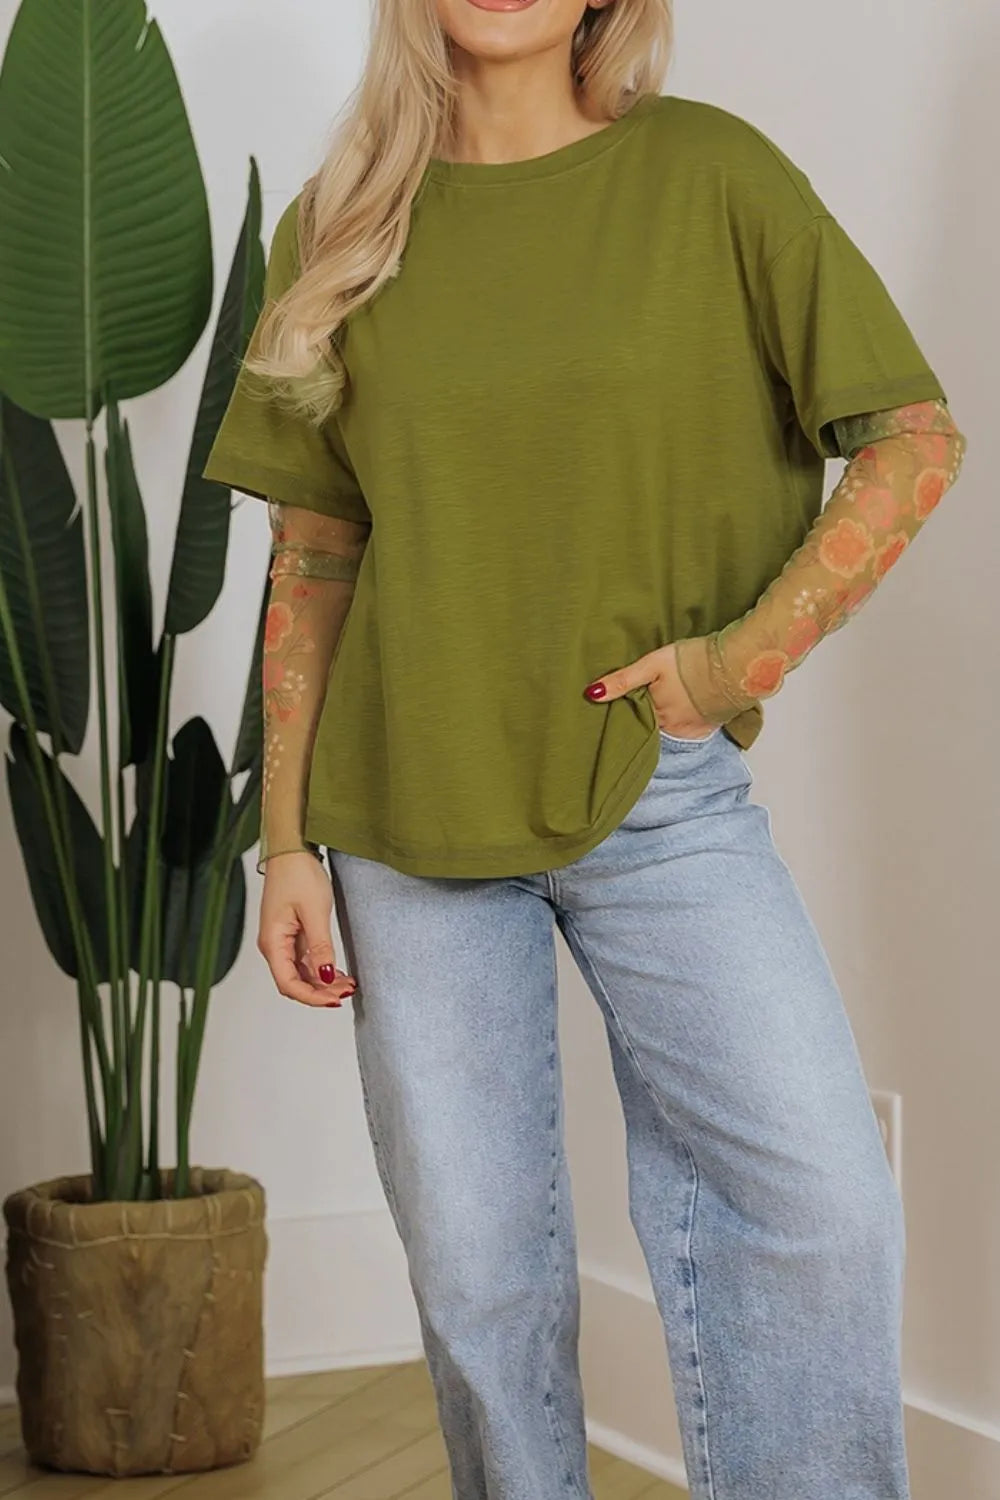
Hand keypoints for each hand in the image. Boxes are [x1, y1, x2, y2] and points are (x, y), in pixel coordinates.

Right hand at [257, 851, 356, 1007]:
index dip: (312, 997)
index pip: (288, 984)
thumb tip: (326, 977)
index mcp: (273, 942)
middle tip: (348, 993)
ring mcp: (283, 940)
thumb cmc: (298, 874)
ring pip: (301, 973)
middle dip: (320, 992)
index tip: (336, 1000)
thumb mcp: (315, 912)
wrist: (292, 849)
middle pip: (294, 982)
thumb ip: (320, 947)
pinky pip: (305, 960)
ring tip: (348, 984)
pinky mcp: (292, 934)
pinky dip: (321, 969)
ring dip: (323, 982)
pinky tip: (339, 973)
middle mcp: (274, 945)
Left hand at [584, 642, 721, 738]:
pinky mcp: (709, 727)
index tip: (627, 702)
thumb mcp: (652, 664)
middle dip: (647, 715)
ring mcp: (691, 730)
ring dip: (666, 717)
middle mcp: (672, 728)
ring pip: (669, 727)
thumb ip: (623, 680)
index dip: (630, 709)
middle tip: (651, 697)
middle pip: (652, 724)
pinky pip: (689, 730)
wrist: (737, 664)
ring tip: (668, 700)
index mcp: (656, 714)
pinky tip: (685, 707)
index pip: (634, 718)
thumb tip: (591, 694)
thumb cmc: (694, 660)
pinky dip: (684, 721)